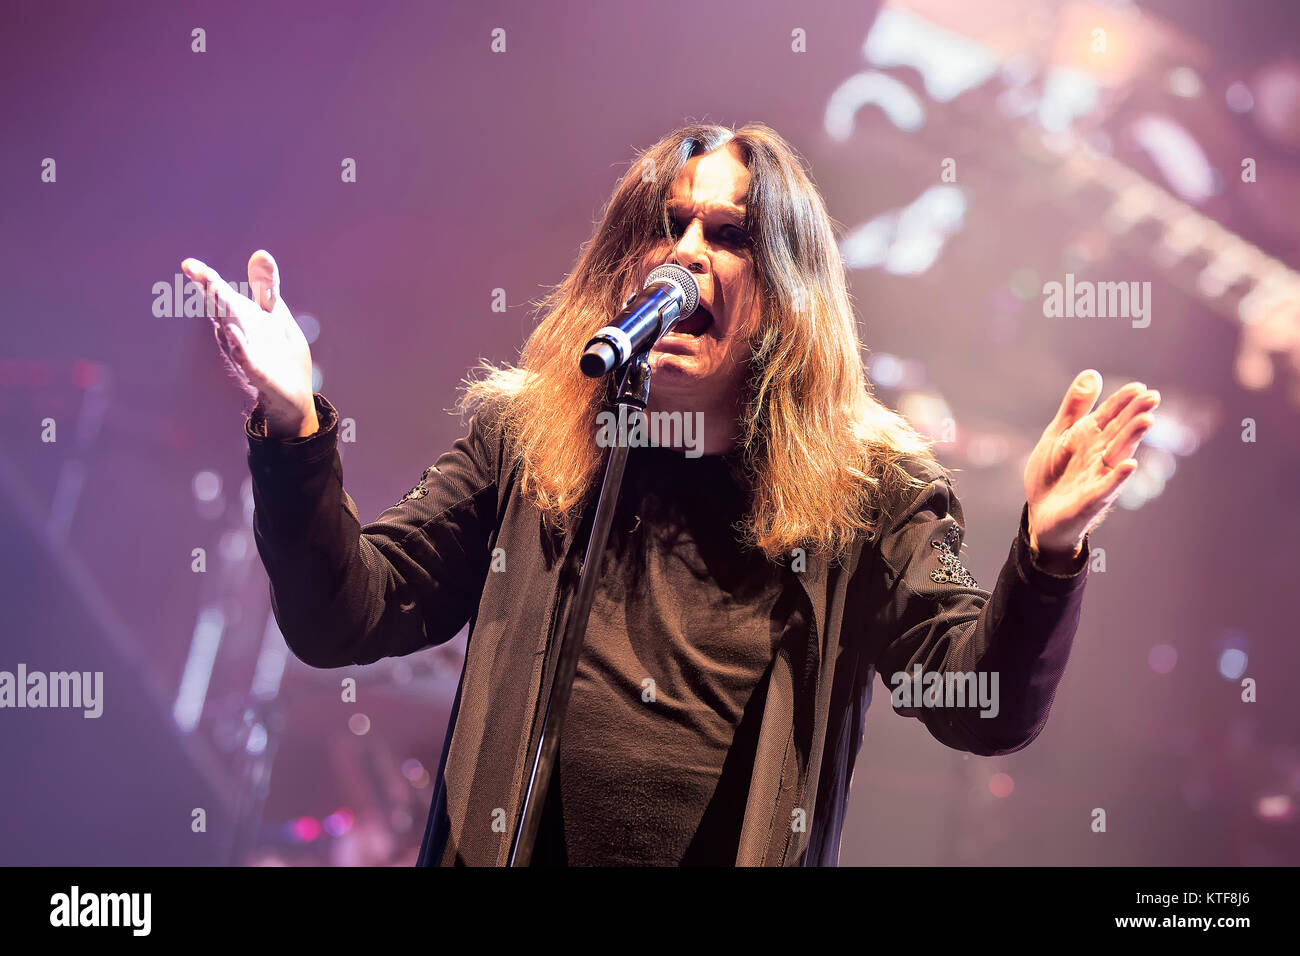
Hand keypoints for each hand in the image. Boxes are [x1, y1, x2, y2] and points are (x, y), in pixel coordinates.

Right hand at [180, 251, 318, 437]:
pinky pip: (246, 358)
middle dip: (212, 292)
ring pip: (231, 330)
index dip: (206, 280)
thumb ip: (265, 286)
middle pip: (222, 309)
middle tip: (200, 273)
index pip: (221, 296)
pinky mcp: (258, 373)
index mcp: (241, 316)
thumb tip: (260, 253)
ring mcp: (246, 353)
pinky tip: (234, 331)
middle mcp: (237, 333)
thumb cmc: (280, 352)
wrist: (294, 393)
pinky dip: (239, 346)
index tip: (189, 265)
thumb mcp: (275, 314)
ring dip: (223, 312)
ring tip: (216, 289)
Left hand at [1024, 370, 1159, 560]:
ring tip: (1147, 421)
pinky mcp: (1092, 499)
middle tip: (1152, 398)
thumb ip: (1075, 408)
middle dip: (1135, 415)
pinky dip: (1117, 477)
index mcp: (1091, 437)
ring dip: (1132, 439)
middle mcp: (1100, 454)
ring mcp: (1098, 476)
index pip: (1110, 415)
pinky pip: (1107, 487)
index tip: (1139, 387)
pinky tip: (1130, 465)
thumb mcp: (1058, 434)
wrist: (1039, 511)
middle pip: (1120, 432)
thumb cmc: (1052, 472)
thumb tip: (1092, 373)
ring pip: (1119, 455)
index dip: (1123, 401)